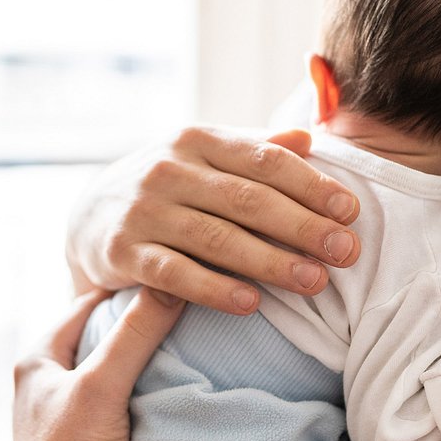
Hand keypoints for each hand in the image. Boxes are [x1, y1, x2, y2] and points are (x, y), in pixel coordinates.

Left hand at [12, 288, 185, 440]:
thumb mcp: (102, 385)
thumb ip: (135, 334)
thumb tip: (171, 284)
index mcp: (33, 363)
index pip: (82, 307)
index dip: (120, 291)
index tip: (160, 277)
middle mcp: (38, 387)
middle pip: (91, 338)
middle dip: (126, 324)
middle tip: (171, 309)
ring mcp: (56, 418)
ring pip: (99, 373)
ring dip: (128, 361)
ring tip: (169, 347)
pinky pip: (108, 404)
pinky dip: (129, 393)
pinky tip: (153, 395)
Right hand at [66, 127, 361, 314]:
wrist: (89, 217)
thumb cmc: (170, 190)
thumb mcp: (206, 159)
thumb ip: (256, 150)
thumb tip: (309, 137)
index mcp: (198, 140)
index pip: (265, 160)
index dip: (311, 186)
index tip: (350, 211)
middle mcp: (168, 169)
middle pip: (247, 199)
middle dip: (302, 226)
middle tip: (346, 252)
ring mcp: (143, 211)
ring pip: (216, 238)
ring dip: (269, 262)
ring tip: (314, 282)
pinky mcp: (121, 252)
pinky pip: (174, 273)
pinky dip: (213, 289)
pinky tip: (250, 304)